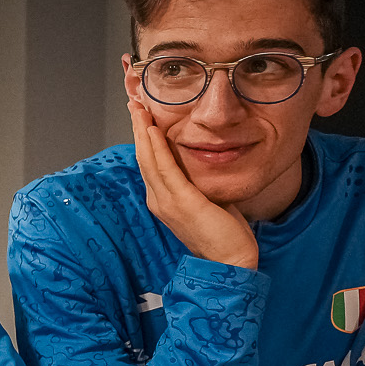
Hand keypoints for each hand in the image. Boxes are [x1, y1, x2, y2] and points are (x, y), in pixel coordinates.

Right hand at [127, 101, 256, 270]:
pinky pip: (165, 169)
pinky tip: (153, 130)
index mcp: (162, 200)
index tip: (142, 116)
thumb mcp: (207, 200)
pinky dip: (157, 147)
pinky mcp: (182, 201)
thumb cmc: (223, 235)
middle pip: (143, 157)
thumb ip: (199, 182)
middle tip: (134, 103)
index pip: (149, 163)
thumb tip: (202, 164)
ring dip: (143, 131)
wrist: (231, 262)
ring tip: (139, 109)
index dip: (143, 138)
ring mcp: (167, 201)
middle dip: (138, 128)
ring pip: (149, 159)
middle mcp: (158, 199)